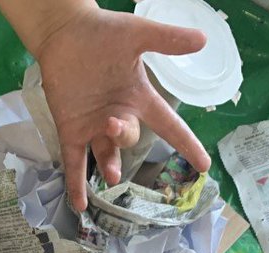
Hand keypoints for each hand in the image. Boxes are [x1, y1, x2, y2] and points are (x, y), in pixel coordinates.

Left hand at [35, 5, 209, 210]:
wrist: (65, 32)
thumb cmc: (102, 33)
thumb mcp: (137, 35)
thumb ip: (167, 40)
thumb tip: (203, 39)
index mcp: (139, 100)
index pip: (169, 127)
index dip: (187, 145)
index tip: (203, 165)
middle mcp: (119, 118)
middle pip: (130, 139)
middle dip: (124, 137)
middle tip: (113, 124)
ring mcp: (94, 127)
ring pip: (106, 155)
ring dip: (109, 166)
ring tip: (111, 175)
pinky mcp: (70, 130)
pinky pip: (75, 162)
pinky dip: (76, 184)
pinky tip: (81, 204)